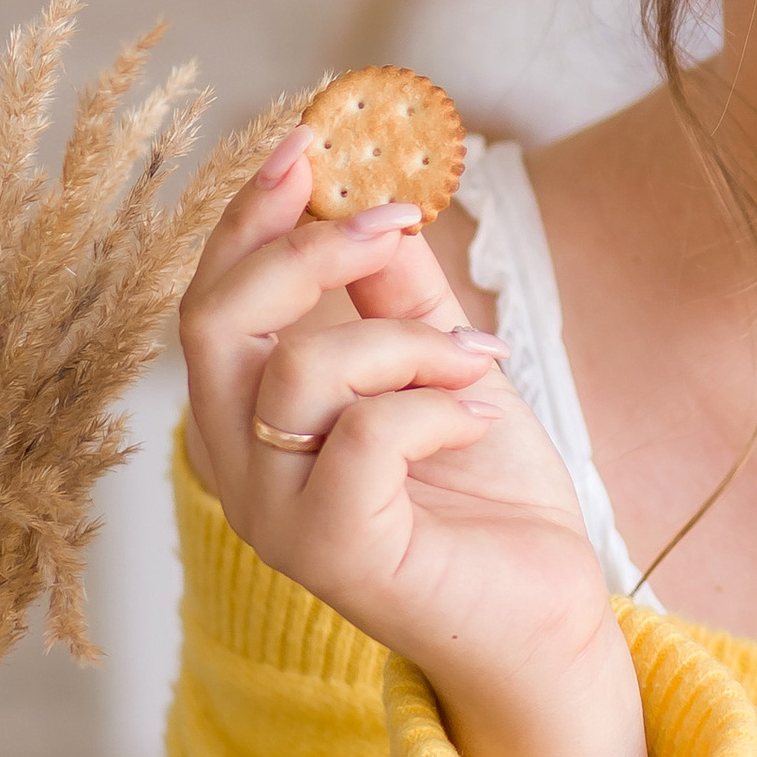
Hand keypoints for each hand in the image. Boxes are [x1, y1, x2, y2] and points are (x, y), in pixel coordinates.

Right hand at [179, 131, 659, 756]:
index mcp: (248, 414)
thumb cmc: (482, 491)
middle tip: (395, 225)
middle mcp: (238, 467)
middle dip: (306, 250)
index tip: (307, 141)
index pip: (211, 296)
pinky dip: (436, 405)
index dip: (249, 214)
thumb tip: (370, 198)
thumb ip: (394, 290)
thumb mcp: (438, 360)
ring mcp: (275, 518)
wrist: (545, 615)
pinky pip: (365, 436)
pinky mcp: (333, 554)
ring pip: (300, 371)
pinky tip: (480, 416)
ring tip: (476, 362)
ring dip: (408, 340)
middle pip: (216, 320)